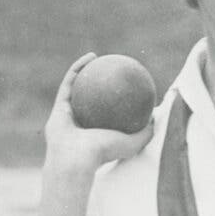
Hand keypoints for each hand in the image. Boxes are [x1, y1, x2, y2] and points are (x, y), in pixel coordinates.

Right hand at [44, 52, 153, 172]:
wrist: (75, 158)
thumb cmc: (104, 153)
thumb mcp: (133, 143)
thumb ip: (146, 132)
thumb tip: (157, 117)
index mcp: (96, 135)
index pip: (107, 114)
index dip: (116, 99)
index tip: (126, 86)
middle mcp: (81, 126)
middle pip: (90, 100)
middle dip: (99, 84)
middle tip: (111, 70)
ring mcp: (67, 116)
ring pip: (77, 89)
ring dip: (86, 71)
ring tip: (98, 58)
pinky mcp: (58, 106)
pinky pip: (70, 83)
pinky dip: (79, 68)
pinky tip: (91, 57)